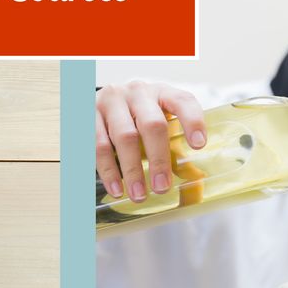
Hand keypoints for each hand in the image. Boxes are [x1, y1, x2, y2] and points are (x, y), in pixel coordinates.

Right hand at [95, 81, 206, 202]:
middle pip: (152, 124)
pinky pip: (98, 145)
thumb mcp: (158, 119)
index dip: (193, 121)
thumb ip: (174, 142)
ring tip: (139, 195)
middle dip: (158, 158)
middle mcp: (138, 92)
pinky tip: (117, 189)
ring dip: (132, 170)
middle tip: (162, 187)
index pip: (182, 101)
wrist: (101, 102)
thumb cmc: (139, 116)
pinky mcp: (88, 114)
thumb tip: (192, 178)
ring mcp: (112, 101)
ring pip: (124, 136)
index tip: (199, 145)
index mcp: (162, 92)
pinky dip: (108, 171)